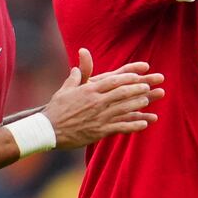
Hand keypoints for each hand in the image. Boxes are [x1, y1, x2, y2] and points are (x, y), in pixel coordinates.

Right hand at [43, 48, 164, 148]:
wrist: (48, 130)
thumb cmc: (56, 109)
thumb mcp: (65, 89)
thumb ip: (75, 77)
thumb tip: (77, 66)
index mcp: (89, 90)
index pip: (113, 81)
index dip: (128, 78)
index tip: (139, 75)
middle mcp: (96, 102)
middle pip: (122, 93)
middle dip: (137, 89)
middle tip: (148, 86)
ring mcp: (99, 117)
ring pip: (124, 109)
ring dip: (138, 104)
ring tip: (147, 100)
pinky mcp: (100, 131)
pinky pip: (121, 127)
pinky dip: (134, 124)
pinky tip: (144, 122)